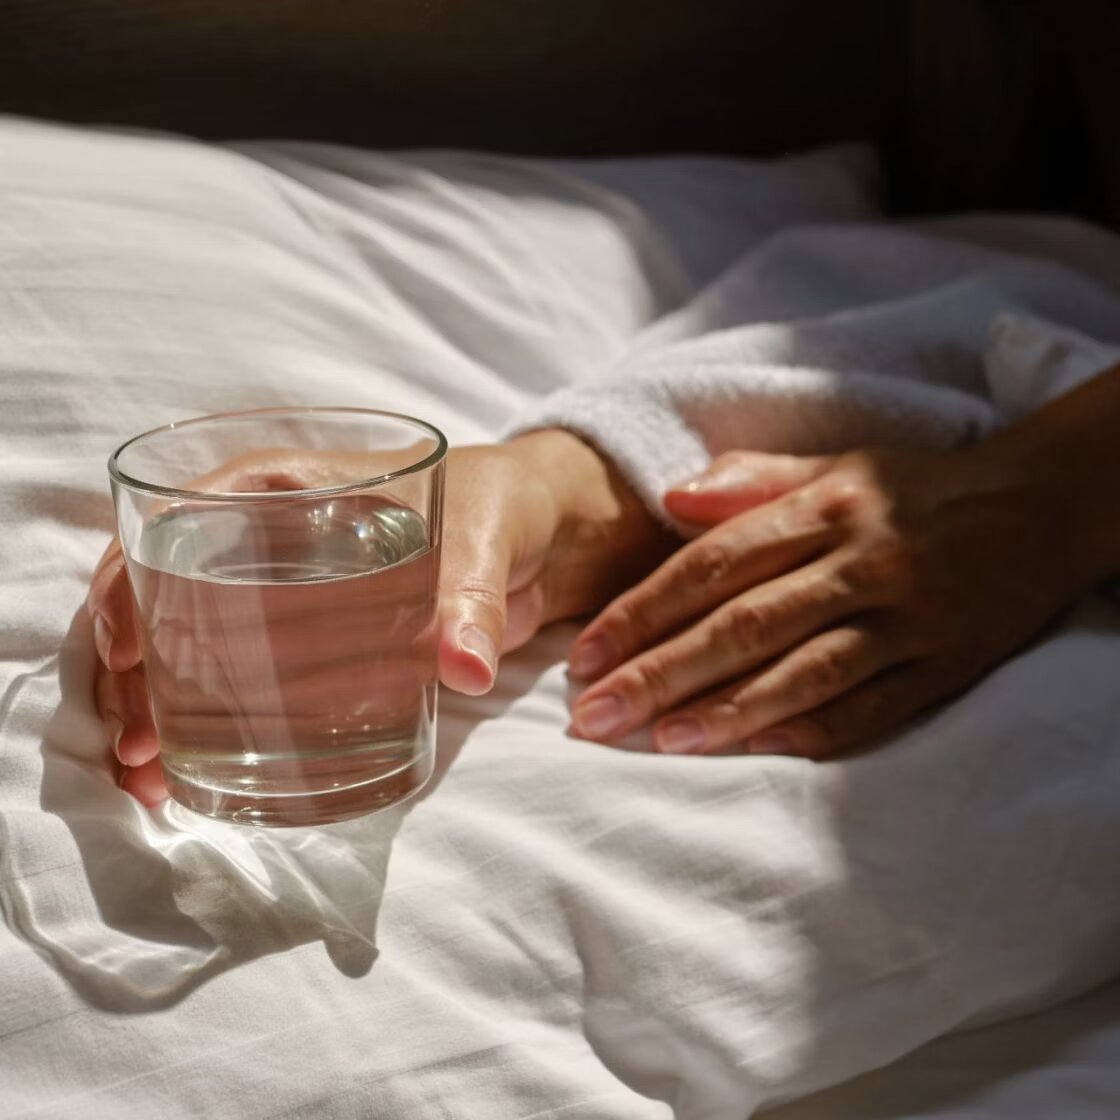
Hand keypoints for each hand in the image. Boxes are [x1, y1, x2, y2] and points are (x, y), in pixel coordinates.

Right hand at [89, 431, 665, 803]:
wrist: (542, 538)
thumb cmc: (505, 504)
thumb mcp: (489, 534)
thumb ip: (474, 594)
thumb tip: (465, 666)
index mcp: (291, 486)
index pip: (182, 516)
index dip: (134, 576)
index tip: (128, 646)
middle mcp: (269, 539)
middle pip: (165, 593)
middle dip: (133, 668)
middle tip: (137, 746)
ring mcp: (286, 596)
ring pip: (190, 644)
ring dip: (158, 707)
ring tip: (149, 778)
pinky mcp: (316, 647)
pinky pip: (246, 680)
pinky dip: (213, 724)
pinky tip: (196, 779)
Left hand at [567, 442, 1095, 758]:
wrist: (1041, 506)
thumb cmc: (913, 489)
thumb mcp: (836, 466)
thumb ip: (749, 481)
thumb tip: (668, 500)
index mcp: (825, 508)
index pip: (713, 564)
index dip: (643, 610)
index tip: (585, 654)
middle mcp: (862, 562)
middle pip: (744, 624)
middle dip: (661, 672)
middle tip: (592, 716)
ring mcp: (906, 620)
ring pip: (802, 672)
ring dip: (725, 711)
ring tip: (657, 741)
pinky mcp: (943, 667)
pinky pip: (869, 709)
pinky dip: (807, 731)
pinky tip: (749, 752)